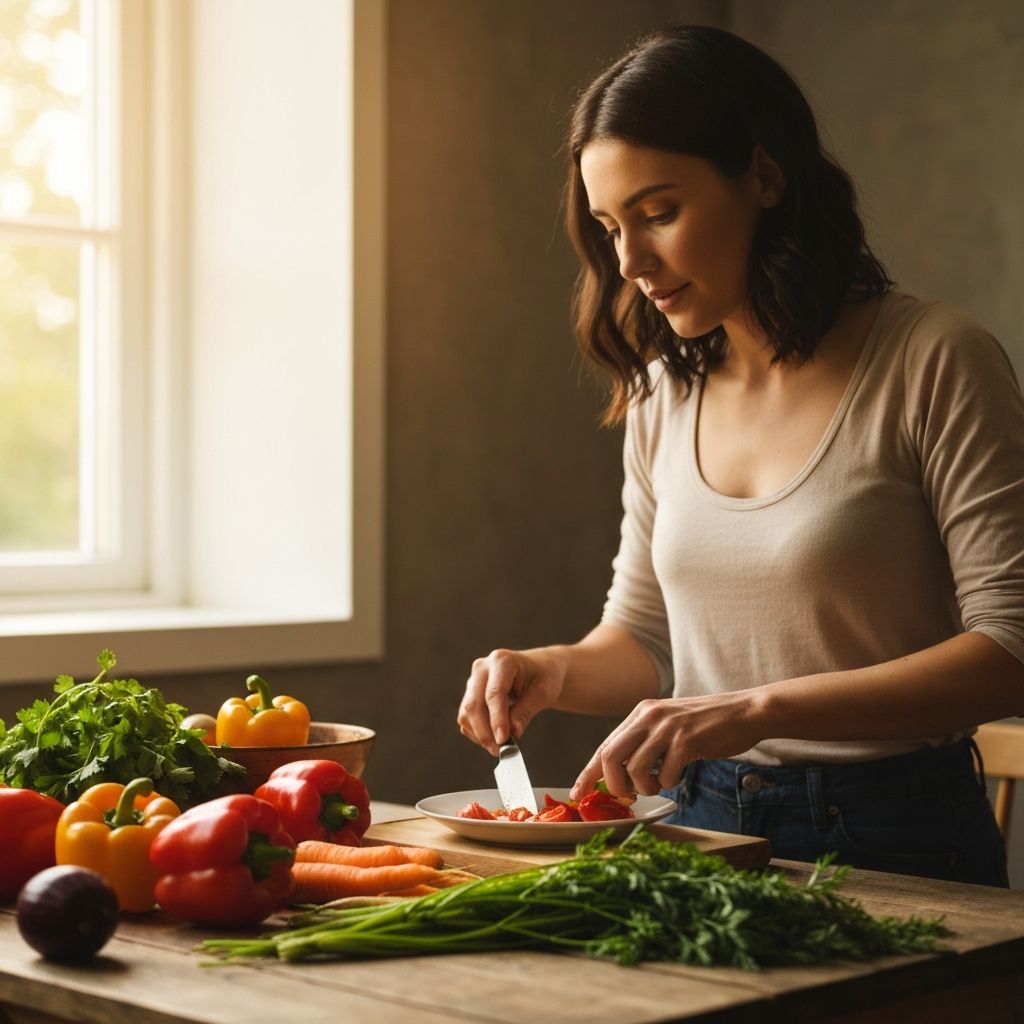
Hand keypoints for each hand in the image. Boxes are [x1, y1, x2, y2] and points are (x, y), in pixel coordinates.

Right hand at [457, 647, 567, 756]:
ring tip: (501, 746)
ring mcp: (473, 681)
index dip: (497, 719)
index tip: (503, 740)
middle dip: (485, 732)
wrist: (539, 670)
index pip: (494, 693)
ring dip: (481, 735)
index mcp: (502, 661)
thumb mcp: (543, 693)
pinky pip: (466, 719)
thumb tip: (513, 732)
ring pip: (466, 714)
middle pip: (474, 704)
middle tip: (501, 751)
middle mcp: (482, 668)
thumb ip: (526, 711)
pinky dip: (477, 733)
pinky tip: (494, 738)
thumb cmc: (543, 677)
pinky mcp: (470, 695)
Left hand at [570, 690, 764, 799]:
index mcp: (641, 712)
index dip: (588, 772)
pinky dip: (669, 784)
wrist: (745, 711)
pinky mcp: (686, 741)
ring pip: (635, 769)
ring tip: (659, 785)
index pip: (605, 745)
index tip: (578, 793)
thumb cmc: (707, 724)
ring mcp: (667, 727)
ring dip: (645, 788)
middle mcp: (649, 716)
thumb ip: (644, 742)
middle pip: (610, 757)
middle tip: (629, 796)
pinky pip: (665, 775)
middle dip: (614, 785)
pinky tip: (678, 776)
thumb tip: (620, 773)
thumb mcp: (667, 725)